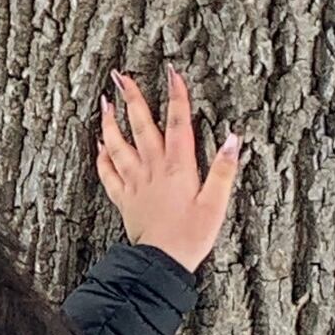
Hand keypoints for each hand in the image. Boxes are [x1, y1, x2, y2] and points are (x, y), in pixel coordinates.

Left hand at [95, 65, 241, 273]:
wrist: (161, 261)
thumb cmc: (191, 236)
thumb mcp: (216, 204)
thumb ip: (224, 170)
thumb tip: (234, 139)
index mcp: (177, 167)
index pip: (178, 123)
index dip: (176, 96)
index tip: (172, 73)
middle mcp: (152, 169)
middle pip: (140, 126)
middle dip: (131, 98)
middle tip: (121, 77)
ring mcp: (134, 183)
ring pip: (117, 145)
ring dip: (110, 123)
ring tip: (105, 104)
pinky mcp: (124, 198)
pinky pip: (108, 173)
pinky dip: (102, 157)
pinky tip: (99, 146)